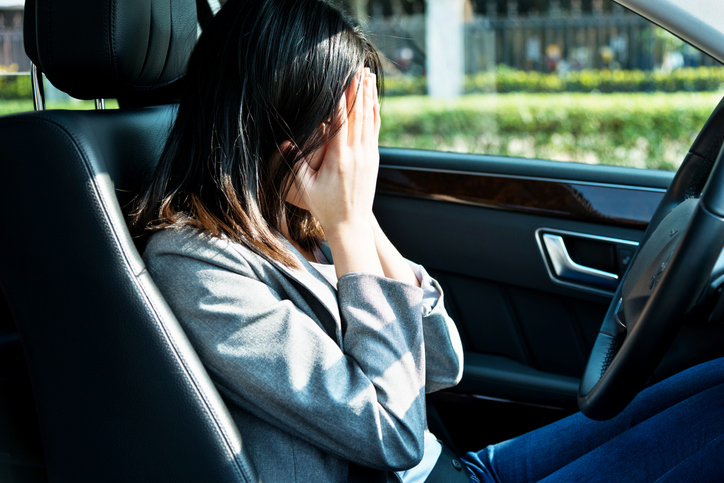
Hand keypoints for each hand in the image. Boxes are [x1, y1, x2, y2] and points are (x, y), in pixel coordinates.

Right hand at [293, 67, 380, 234]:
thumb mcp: (303, 187)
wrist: (351, 223)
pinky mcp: (374, 159)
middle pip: (359, 116)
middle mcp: (357, 155)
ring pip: (370, 120)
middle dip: (358, 91)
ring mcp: (368, 156)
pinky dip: (374, 113)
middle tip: (358, 69)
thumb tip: (286, 142)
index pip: (340, 122)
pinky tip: (374, 100)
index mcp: (339, 159)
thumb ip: (295, 164)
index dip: (340, 100)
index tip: (341, 81)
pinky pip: (375, 130)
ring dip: (368, 97)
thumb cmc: (324, 206)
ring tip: (368, 77)